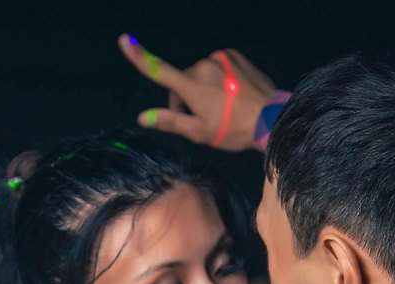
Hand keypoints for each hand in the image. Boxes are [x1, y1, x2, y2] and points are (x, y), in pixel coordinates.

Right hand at [117, 35, 276, 151]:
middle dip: (187, 97)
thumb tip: (142, 117)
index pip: (159, 70)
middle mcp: (204, 66)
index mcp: (193, 85)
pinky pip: (216, 68)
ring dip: (203, 88)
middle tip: (204, 117)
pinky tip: (230, 96)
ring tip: (221, 108)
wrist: (271, 117)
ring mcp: (220, 58)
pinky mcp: (233, 55)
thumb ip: (170, 121)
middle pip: (182, 81)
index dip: (138, 56)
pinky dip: (218, 80)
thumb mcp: (200, 132)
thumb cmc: (234, 129)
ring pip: (199, 74)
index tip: (124, 40)